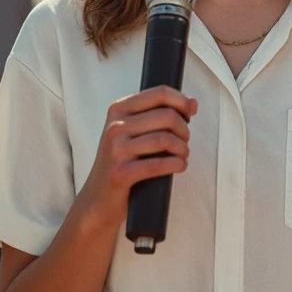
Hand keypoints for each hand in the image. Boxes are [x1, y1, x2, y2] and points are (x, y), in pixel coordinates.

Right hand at [78, 86, 197, 228]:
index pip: (159, 93)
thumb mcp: (134, 131)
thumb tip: (193, 103)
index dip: (182, 101)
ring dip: (183, 149)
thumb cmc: (122, 161)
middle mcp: (115, 126)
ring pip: (166, 139)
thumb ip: (160, 114)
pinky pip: (159, 164)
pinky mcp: (121, 173)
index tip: (190, 113)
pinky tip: (179, 166)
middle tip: (184, 142)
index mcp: (118, 109)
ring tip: (182, 155)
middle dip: (184, 130)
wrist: (98, 197)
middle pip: (167, 116)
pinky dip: (177, 164)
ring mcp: (116, 149)